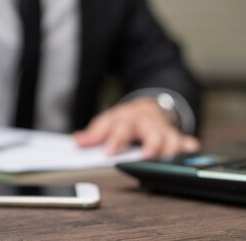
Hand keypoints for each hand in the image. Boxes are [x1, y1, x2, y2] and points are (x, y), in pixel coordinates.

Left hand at [73, 97, 199, 158]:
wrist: (148, 107)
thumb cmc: (126, 120)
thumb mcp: (107, 122)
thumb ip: (93, 134)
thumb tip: (77, 141)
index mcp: (128, 119)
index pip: (121, 128)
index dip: (115, 140)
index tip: (109, 152)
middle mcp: (147, 123)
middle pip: (150, 132)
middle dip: (149, 145)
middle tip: (145, 157)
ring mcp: (163, 130)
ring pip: (170, 138)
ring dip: (170, 148)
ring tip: (168, 159)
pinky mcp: (175, 136)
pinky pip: (185, 140)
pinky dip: (188, 144)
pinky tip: (190, 148)